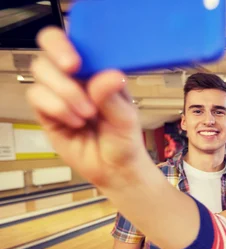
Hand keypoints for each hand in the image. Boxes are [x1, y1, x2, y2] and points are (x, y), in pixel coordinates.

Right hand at [27, 27, 145, 188]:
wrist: (115, 170)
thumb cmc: (124, 139)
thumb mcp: (126, 118)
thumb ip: (113, 97)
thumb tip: (110, 75)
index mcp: (98, 70)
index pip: (77, 40)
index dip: (69, 41)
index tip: (77, 58)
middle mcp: (76, 77)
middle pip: (49, 48)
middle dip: (59, 55)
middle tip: (73, 68)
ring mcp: (59, 92)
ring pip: (42, 72)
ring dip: (65, 91)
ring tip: (87, 114)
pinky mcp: (46, 112)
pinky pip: (37, 97)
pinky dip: (57, 108)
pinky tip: (75, 122)